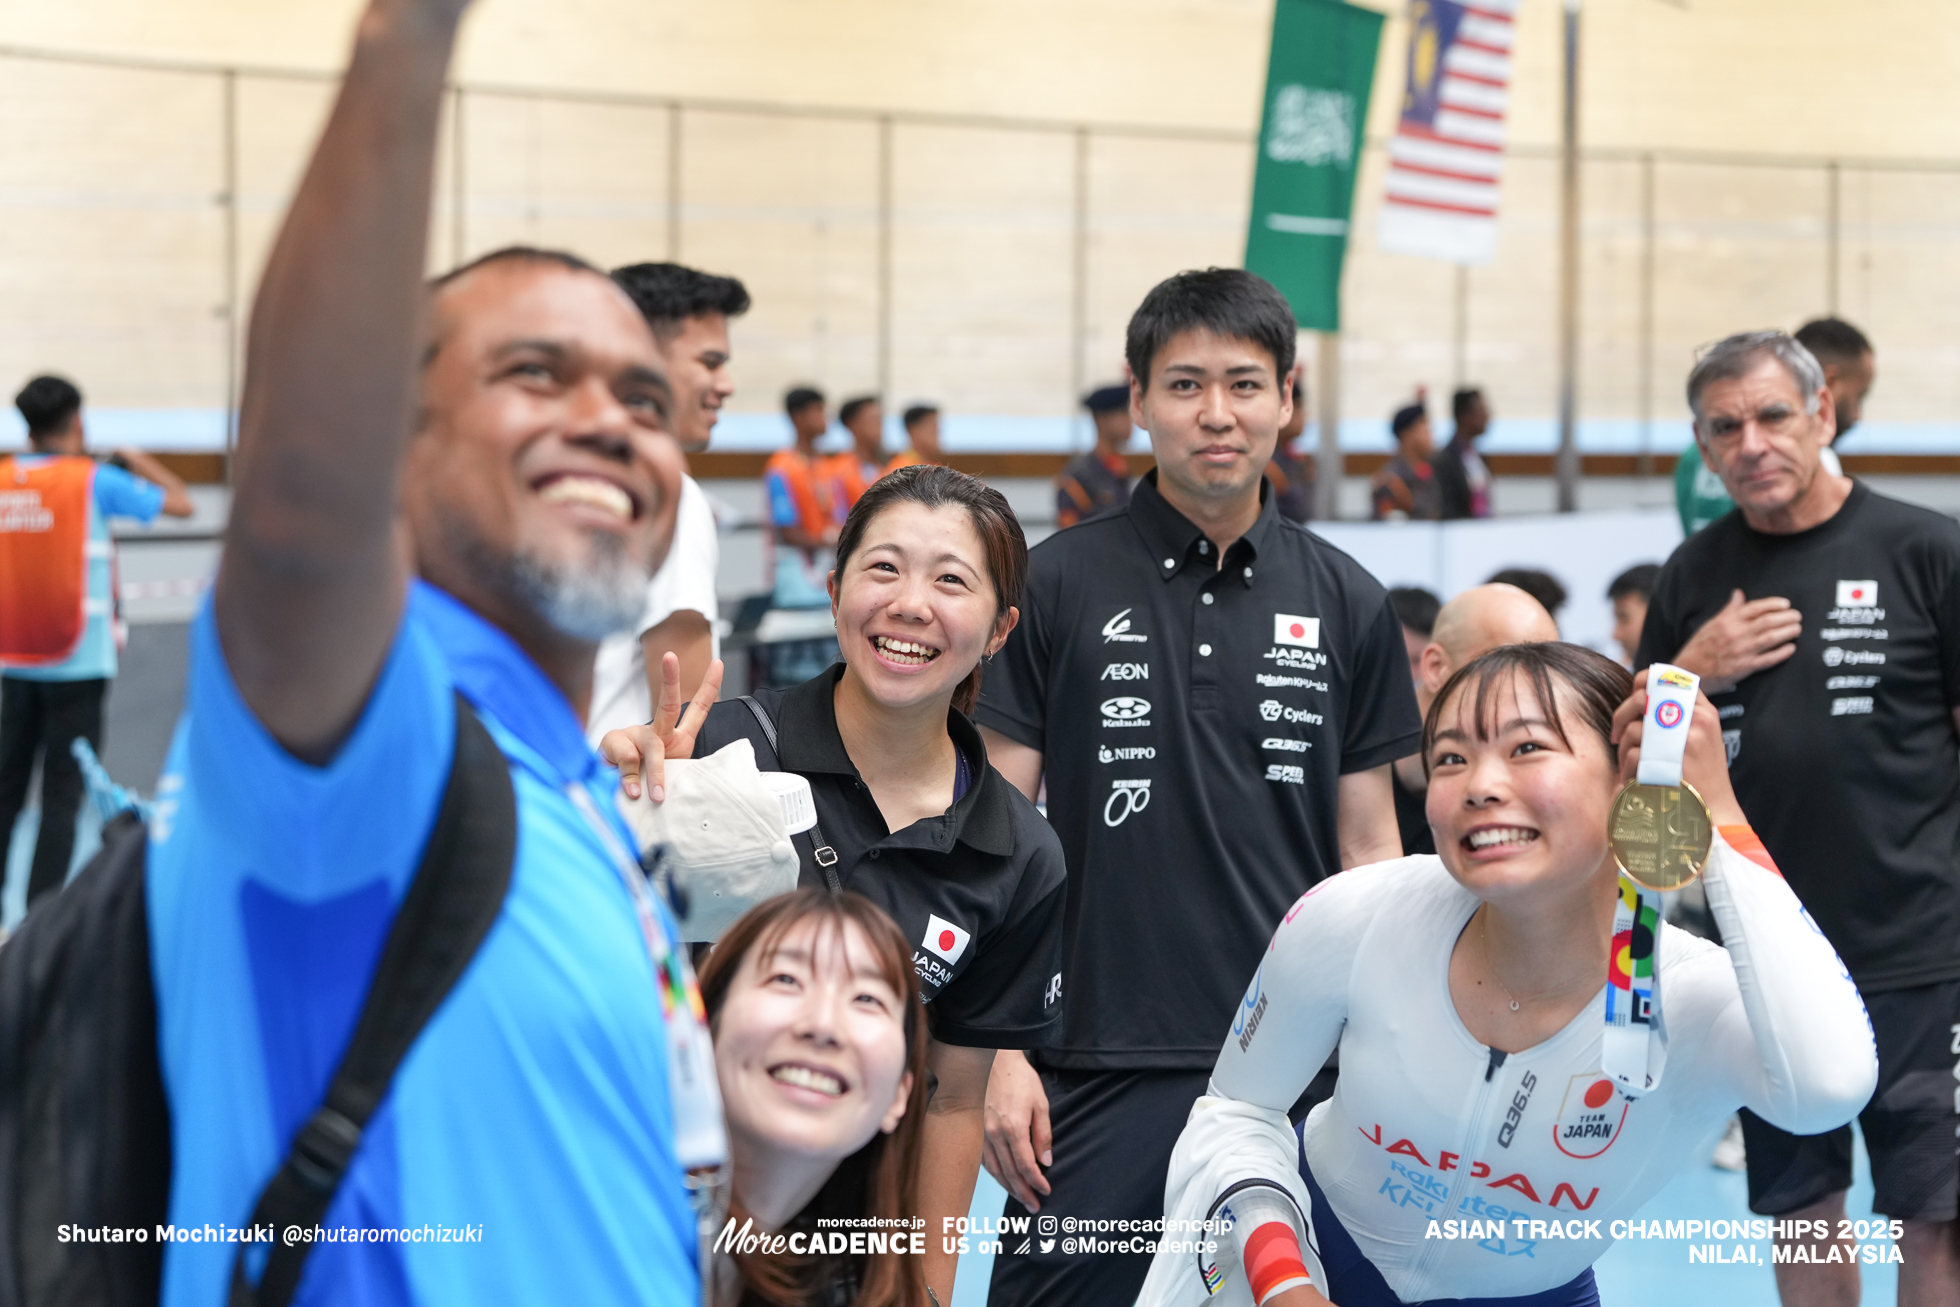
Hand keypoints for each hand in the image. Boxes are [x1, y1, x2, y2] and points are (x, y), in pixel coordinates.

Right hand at [599, 653, 721, 801]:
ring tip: (655, 796)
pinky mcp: (614, 743)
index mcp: (677, 737)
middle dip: (670, 681)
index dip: (708, 687)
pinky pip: (626, 759)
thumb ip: (667, 778)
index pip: (697, 710)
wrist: (616, 789)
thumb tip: (644, 786)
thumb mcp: (671, 782)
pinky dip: (629, 779)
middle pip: (667, 706)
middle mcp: (658, 733)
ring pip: (650, 746)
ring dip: (656, 772)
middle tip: (670, 657)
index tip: (718, 663)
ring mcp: (636, 737)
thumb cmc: (650, 786)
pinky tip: (630, 791)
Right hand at [980, 1050, 1052, 1211]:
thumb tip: (1046, 1161)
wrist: (991, 1059)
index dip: (1036, 1182)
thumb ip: (1043, 1134)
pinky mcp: (975, 1130)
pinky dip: (995, 1174)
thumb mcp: (1040, 1103)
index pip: (1025, 1165)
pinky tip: (1003, 1179)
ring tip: (1021, 1199)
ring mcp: (981, 1133)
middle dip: (1023, 1192)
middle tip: (1034, 1207)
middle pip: (1009, 1173)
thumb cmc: (1018, 1078)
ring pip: (994, 1170)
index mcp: (1013, 1128)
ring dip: (1008, 1188)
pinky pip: (984, 1160)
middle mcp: (994, 1134)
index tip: (1046, 1191)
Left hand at [1610, 669, 1744, 825]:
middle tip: (1615, 735)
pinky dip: (1628, 768)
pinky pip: (1634, 754)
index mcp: (1703, 710)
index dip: (1639, 684)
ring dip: (1623, 749)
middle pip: (1640, 698)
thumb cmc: (1700, 779)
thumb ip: (1676, 717)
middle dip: (1619, 717)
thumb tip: (1637, 696)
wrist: (1715, 813)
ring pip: (1633, 729)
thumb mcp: (1699, 739)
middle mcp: (1697, 718)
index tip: (1631, 703)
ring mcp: (1685, 737)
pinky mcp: (1671, 760)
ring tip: (1628, 765)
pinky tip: (1634, 780)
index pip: (1665, 677)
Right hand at [1671, 589, 1799, 693]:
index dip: (1773, 604)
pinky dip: (1782, 653)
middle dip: (1787, 617)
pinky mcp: (1745, 667)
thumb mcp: (1710, 624)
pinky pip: (1768, 659)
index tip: (1785, 604)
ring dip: (1788, 632)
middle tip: (1797, 616)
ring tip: (1797, 629)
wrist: (1689, 672)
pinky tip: (1791, 648)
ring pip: (1771, 638)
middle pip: (1768, 622)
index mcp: (1727, 622)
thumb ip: (1728, 610)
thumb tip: (1739, 594)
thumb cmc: (1698, 648)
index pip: (1755, 608)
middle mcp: (1736, 634)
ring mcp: (1742, 651)